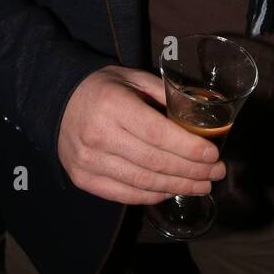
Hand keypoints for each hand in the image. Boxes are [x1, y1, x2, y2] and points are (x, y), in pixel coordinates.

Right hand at [58, 64, 226, 204]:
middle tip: (216, 173)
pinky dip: (153, 195)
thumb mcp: (132, 78)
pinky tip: (171, 190)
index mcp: (112, 105)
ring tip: (202, 186)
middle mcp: (98, 135)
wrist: (57, 101)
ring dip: (178, 187)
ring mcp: (87, 161)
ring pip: (143, 182)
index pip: (157, 134)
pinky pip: (125, 194)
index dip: (189, 148)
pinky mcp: (82, 179)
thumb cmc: (102, 87)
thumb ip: (164, 95)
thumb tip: (200, 118)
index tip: (213, 155)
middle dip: (192, 171)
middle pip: (154, 162)